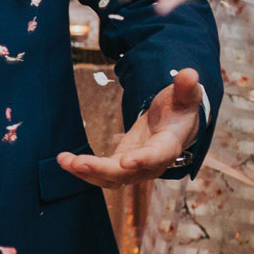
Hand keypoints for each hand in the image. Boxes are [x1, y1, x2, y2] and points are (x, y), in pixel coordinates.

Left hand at [61, 67, 202, 188]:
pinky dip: (83, 168)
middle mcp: (152, 164)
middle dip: (102, 170)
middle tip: (79, 162)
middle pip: (128, 174)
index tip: (126, 162)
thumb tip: (190, 74)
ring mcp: (135, 168)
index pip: (157, 156)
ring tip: (64, 161)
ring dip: (87, 172)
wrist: (176, 126)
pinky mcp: (121, 165)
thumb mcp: (185, 95)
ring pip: (111, 179)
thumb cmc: (180, 109)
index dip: (143, 160)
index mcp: (169, 145)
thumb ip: (186, 87)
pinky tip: (64, 159)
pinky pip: (101, 173)